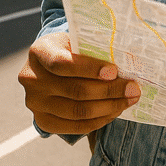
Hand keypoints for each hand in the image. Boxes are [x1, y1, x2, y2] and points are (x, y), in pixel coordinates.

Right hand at [18, 31, 140, 135]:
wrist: (50, 64)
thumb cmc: (70, 48)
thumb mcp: (76, 39)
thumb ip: (92, 47)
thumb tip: (126, 60)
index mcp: (39, 52)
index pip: (62, 63)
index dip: (89, 68)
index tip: (114, 71)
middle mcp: (32, 79)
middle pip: (74, 90)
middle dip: (109, 90)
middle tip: (133, 88)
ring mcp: (35, 103)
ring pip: (77, 111)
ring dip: (108, 107)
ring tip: (129, 100)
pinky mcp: (43, 121)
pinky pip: (74, 127)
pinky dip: (98, 120)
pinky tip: (114, 111)